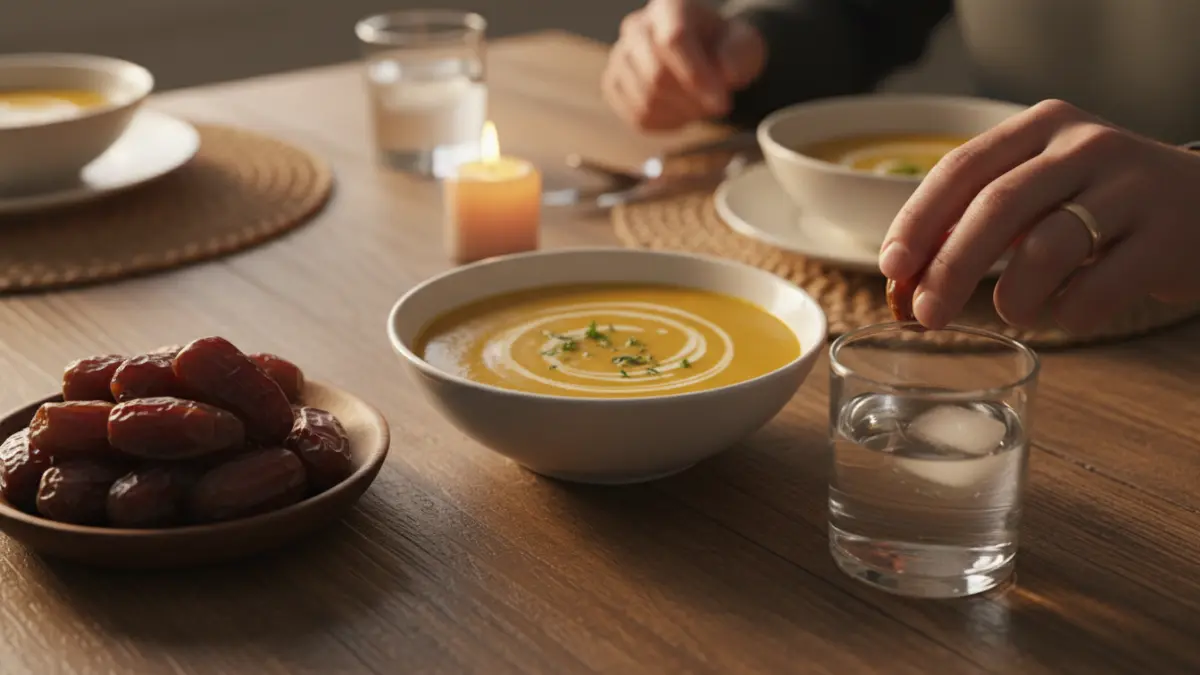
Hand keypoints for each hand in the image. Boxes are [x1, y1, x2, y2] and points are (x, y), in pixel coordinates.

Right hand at [602, 0, 764, 131]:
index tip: (722, 102)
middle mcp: (637, 27)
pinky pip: (638, 116)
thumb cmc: (723, 46)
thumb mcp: (744, 44)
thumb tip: (725, 74)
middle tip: (718, 106)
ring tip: (701, 105)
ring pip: (646, 100)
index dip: (697, 76)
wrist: (703, 53)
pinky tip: (683, 111)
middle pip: (656, 75)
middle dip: (693, 100)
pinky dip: (667, 123)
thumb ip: (740, 55)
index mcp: (669, 6)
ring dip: (682, 113)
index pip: (674, 40)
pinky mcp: (614, 85)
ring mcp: (620, 57)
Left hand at [878, 99, 1199, 332]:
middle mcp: (1086, 145)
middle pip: (996, 206)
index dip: (917, 221)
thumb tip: (904, 278)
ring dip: (1013, 298)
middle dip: (950, 268)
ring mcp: (1132, 186)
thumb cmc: (1102, 206)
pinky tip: (1067, 311)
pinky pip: (1096, 290)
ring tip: (1015, 312)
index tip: (891, 268)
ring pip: (1046, 249)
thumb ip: (978, 219)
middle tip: (925, 314)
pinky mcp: (1168, 236)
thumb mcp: (1042, 190)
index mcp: (1042, 126)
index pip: (962, 168)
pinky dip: (1067, 315)